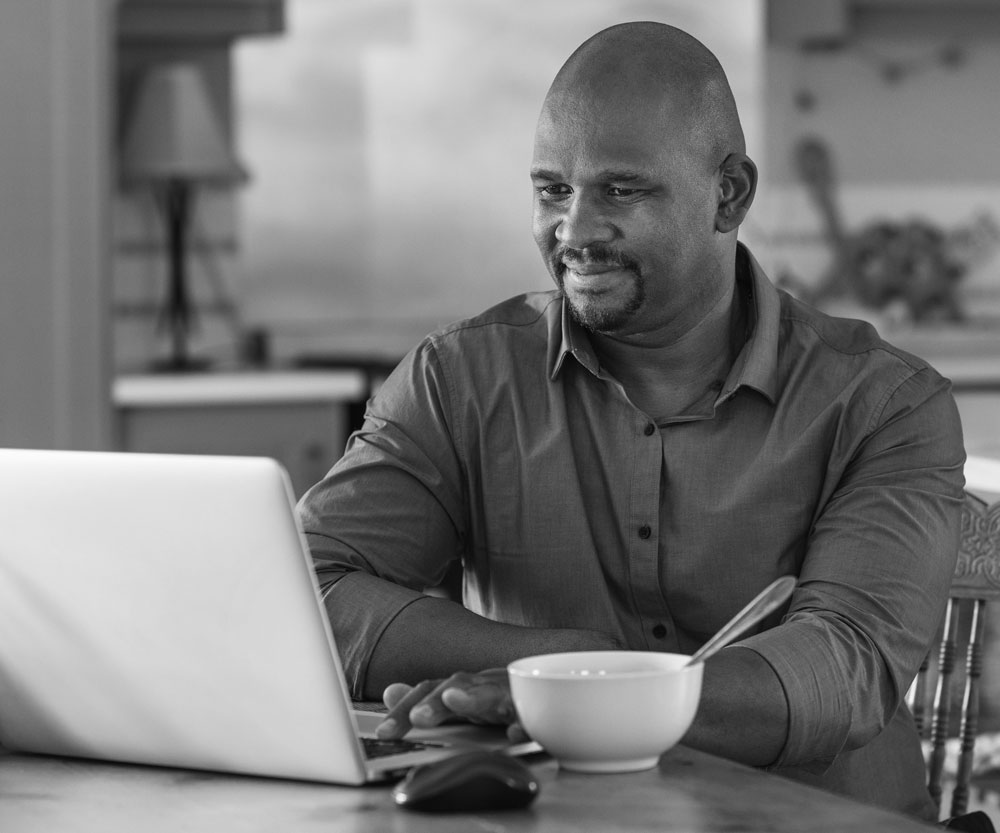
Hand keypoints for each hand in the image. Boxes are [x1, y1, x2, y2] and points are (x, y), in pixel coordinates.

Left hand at [375, 668, 527, 742]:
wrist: (554, 684)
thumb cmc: (501, 698)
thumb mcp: (462, 699)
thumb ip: (428, 700)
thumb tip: (388, 693)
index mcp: (465, 687)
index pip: (429, 691)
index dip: (405, 708)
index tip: (383, 732)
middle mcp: (485, 686)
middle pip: (457, 686)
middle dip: (435, 701)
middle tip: (417, 717)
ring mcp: (512, 695)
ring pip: (492, 693)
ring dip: (473, 697)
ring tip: (453, 698)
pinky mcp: (539, 711)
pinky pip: (532, 717)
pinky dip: (523, 724)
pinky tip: (513, 734)